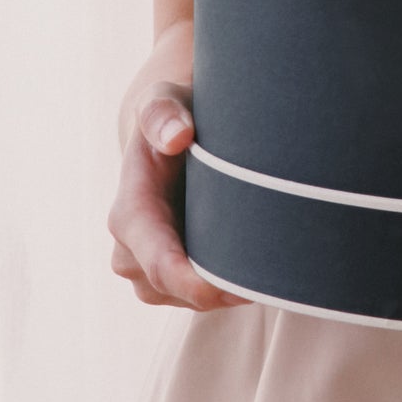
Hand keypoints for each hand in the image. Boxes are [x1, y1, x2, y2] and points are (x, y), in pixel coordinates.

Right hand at [110, 43, 242, 313]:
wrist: (164, 136)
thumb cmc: (169, 116)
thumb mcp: (162, 101)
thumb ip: (163, 113)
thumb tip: (176, 136)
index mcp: (129, 213)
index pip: (159, 262)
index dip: (193, 282)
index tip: (235, 287)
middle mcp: (129, 251)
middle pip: (178, 289)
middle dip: (220, 287)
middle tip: (272, 274)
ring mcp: (145, 273)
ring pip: (190, 300)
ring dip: (223, 288)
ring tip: (264, 262)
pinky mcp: (164, 283)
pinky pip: (196, 299)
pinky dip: (222, 287)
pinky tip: (250, 264)